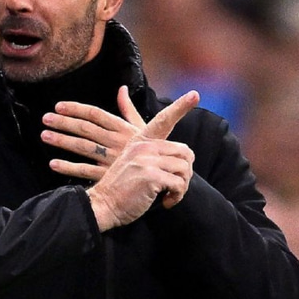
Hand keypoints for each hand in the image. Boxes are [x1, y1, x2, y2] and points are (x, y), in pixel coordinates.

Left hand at [42, 85, 142, 180]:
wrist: (163, 174)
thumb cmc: (151, 149)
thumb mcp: (143, 126)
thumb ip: (128, 108)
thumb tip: (122, 89)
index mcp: (122, 127)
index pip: (96, 114)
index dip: (76, 109)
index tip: (59, 106)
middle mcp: (115, 141)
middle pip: (85, 129)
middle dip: (64, 123)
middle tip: (46, 118)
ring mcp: (111, 158)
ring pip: (83, 147)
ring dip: (63, 141)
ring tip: (45, 135)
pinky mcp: (108, 175)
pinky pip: (86, 171)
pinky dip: (69, 168)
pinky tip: (53, 164)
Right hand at [81, 90, 198, 230]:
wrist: (103, 205)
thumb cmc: (120, 188)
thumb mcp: (129, 161)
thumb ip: (145, 153)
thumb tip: (158, 144)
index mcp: (139, 140)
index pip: (163, 119)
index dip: (180, 106)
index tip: (195, 94)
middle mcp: (144, 146)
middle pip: (185, 152)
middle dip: (185, 173)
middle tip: (175, 187)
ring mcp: (146, 159)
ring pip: (184, 168)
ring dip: (181, 188)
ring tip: (168, 196)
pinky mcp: (150, 175)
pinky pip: (178, 184)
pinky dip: (176, 196)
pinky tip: (165, 202)